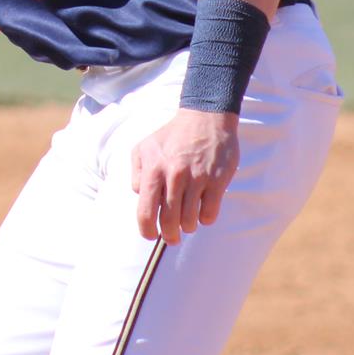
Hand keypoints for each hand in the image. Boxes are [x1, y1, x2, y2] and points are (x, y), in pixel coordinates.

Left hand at [131, 108, 240, 243]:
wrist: (205, 118)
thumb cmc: (172, 135)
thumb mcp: (144, 147)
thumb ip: (136, 172)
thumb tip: (139, 195)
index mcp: (153, 170)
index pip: (145, 212)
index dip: (147, 231)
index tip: (151, 235)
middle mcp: (174, 176)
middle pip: (169, 222)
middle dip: (170, 236)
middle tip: (172, 236)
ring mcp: (197, 178)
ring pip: (190, 221)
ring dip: (188, 226)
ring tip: (188, 221)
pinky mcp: (217, 180)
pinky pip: (210, 214)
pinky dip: (206, 219)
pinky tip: (203, 210)